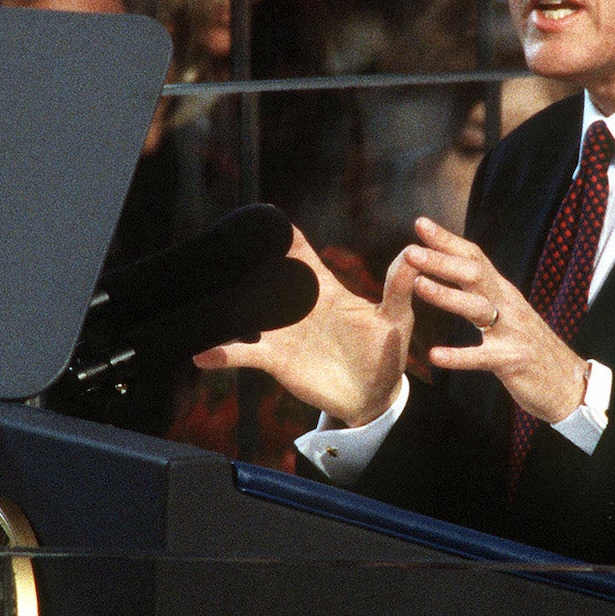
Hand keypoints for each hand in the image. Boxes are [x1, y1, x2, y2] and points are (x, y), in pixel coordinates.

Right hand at [194, 225, 413, 425]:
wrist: (373, 396)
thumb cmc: (387, 353)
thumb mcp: (397, 320)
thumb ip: (399, 288)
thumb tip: (413, 253)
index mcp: (326, 290)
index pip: (300, 254)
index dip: (284, 236)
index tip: (264, 219)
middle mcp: (299, 306)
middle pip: (265, 277)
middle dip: (244, 264)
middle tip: (220, 250)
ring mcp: (285, 332)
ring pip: (248, 313)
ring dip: (227, 308)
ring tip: (202, 299)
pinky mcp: (277, 359)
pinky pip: (244, 354)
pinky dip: (223, 355)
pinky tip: (202, 354)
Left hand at [409, 217, 587, 422]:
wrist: (568, 383)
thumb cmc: (532, 348)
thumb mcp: (510, 314)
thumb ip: (487, 295)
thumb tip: (460, 273)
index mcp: (504, 293)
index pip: (475, 258)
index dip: (448, 240)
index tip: (421, 223)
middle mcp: (509, 306)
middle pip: (474, 274)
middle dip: (441, 261)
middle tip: (410, 251)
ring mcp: (512, 332)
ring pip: (477, 307)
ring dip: (446, 295)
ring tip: (418, 285)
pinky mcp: (512, 361)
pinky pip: (481, 357)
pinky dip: (458, 356)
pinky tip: (435, 355)